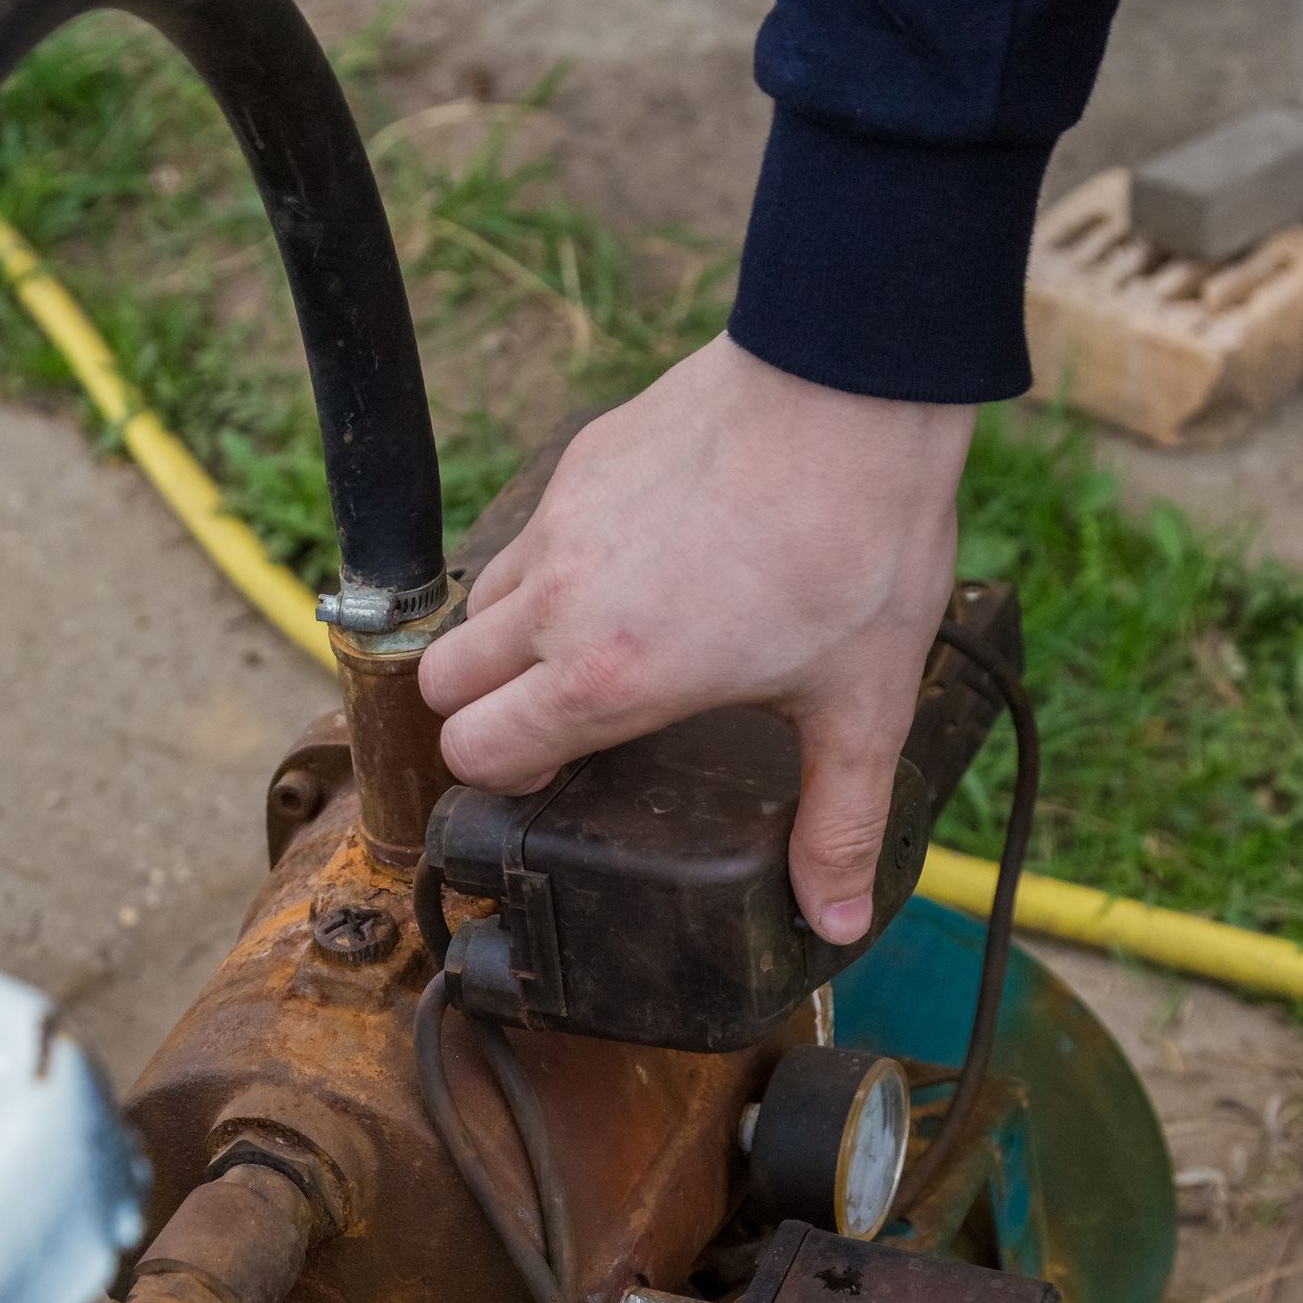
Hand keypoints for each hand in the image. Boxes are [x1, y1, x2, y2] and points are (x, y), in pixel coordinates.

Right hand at [418, 337, 974, 943]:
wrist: (851, 380)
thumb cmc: (856, 541)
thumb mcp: (862, 702)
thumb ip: (839, 820)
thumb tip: (837, 921)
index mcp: (608, 678)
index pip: (476, 751)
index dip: (501, 778)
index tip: (551, 780)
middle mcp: (558, 604)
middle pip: (441, 683)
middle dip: (481, 715)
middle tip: (552, 726)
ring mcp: (561, 525)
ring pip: (476, 605)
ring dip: (508, 642)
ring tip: (587, 650)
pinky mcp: (580, 464)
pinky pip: (527, 535)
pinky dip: (550, 569)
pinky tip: (628, 570)